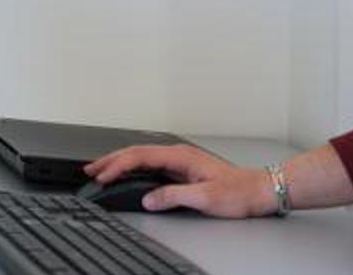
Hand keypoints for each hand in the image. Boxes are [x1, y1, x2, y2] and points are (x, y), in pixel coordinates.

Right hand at [84, 144, 276, 217]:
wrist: (261, 190)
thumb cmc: (239, 192)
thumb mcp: (206, 197)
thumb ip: (174, 196)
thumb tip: (148, 199)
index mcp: (180, 156)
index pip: (140, 157)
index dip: (118, 166)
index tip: (103, 176)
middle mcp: (178, 154)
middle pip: (136, 152)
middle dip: (111, 160)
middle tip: (90, 170)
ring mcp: (179, 160)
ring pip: (141, 157)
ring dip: (119, 162)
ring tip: (101, 170)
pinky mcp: (181, 168)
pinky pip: (149, 164)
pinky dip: (132, 167)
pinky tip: (126, 173)